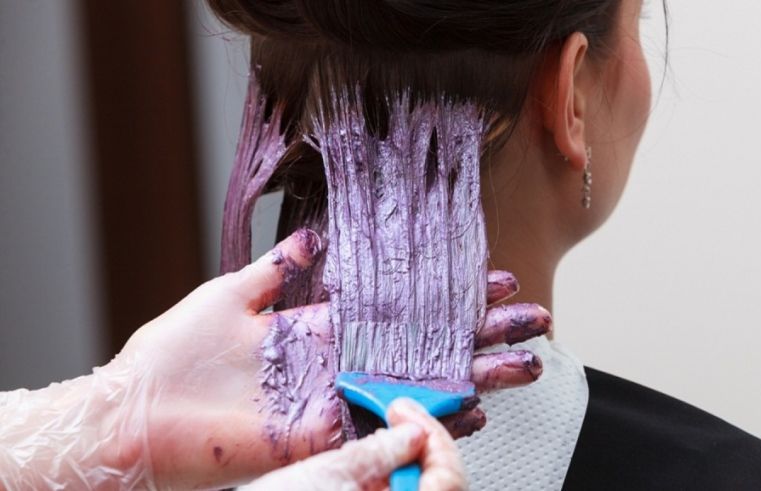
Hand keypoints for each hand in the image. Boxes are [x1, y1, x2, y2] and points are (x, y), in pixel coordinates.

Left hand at [0, 230, 549, 489]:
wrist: (136, 414)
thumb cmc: (172, 355)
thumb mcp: (231, 294)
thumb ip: (278, 268)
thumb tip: (313, 238)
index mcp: (321, 327)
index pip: (402, 309)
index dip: (448, 298)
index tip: (493, 280)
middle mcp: (340, 364)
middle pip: (427, 348)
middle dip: (483, 336)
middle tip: (532, 322)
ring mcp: (338, 401)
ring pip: (422, 386)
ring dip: (478, 377)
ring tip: (526, 364)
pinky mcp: (325, 437)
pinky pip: (392, 427)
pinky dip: (436, 419)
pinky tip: (476, 407)